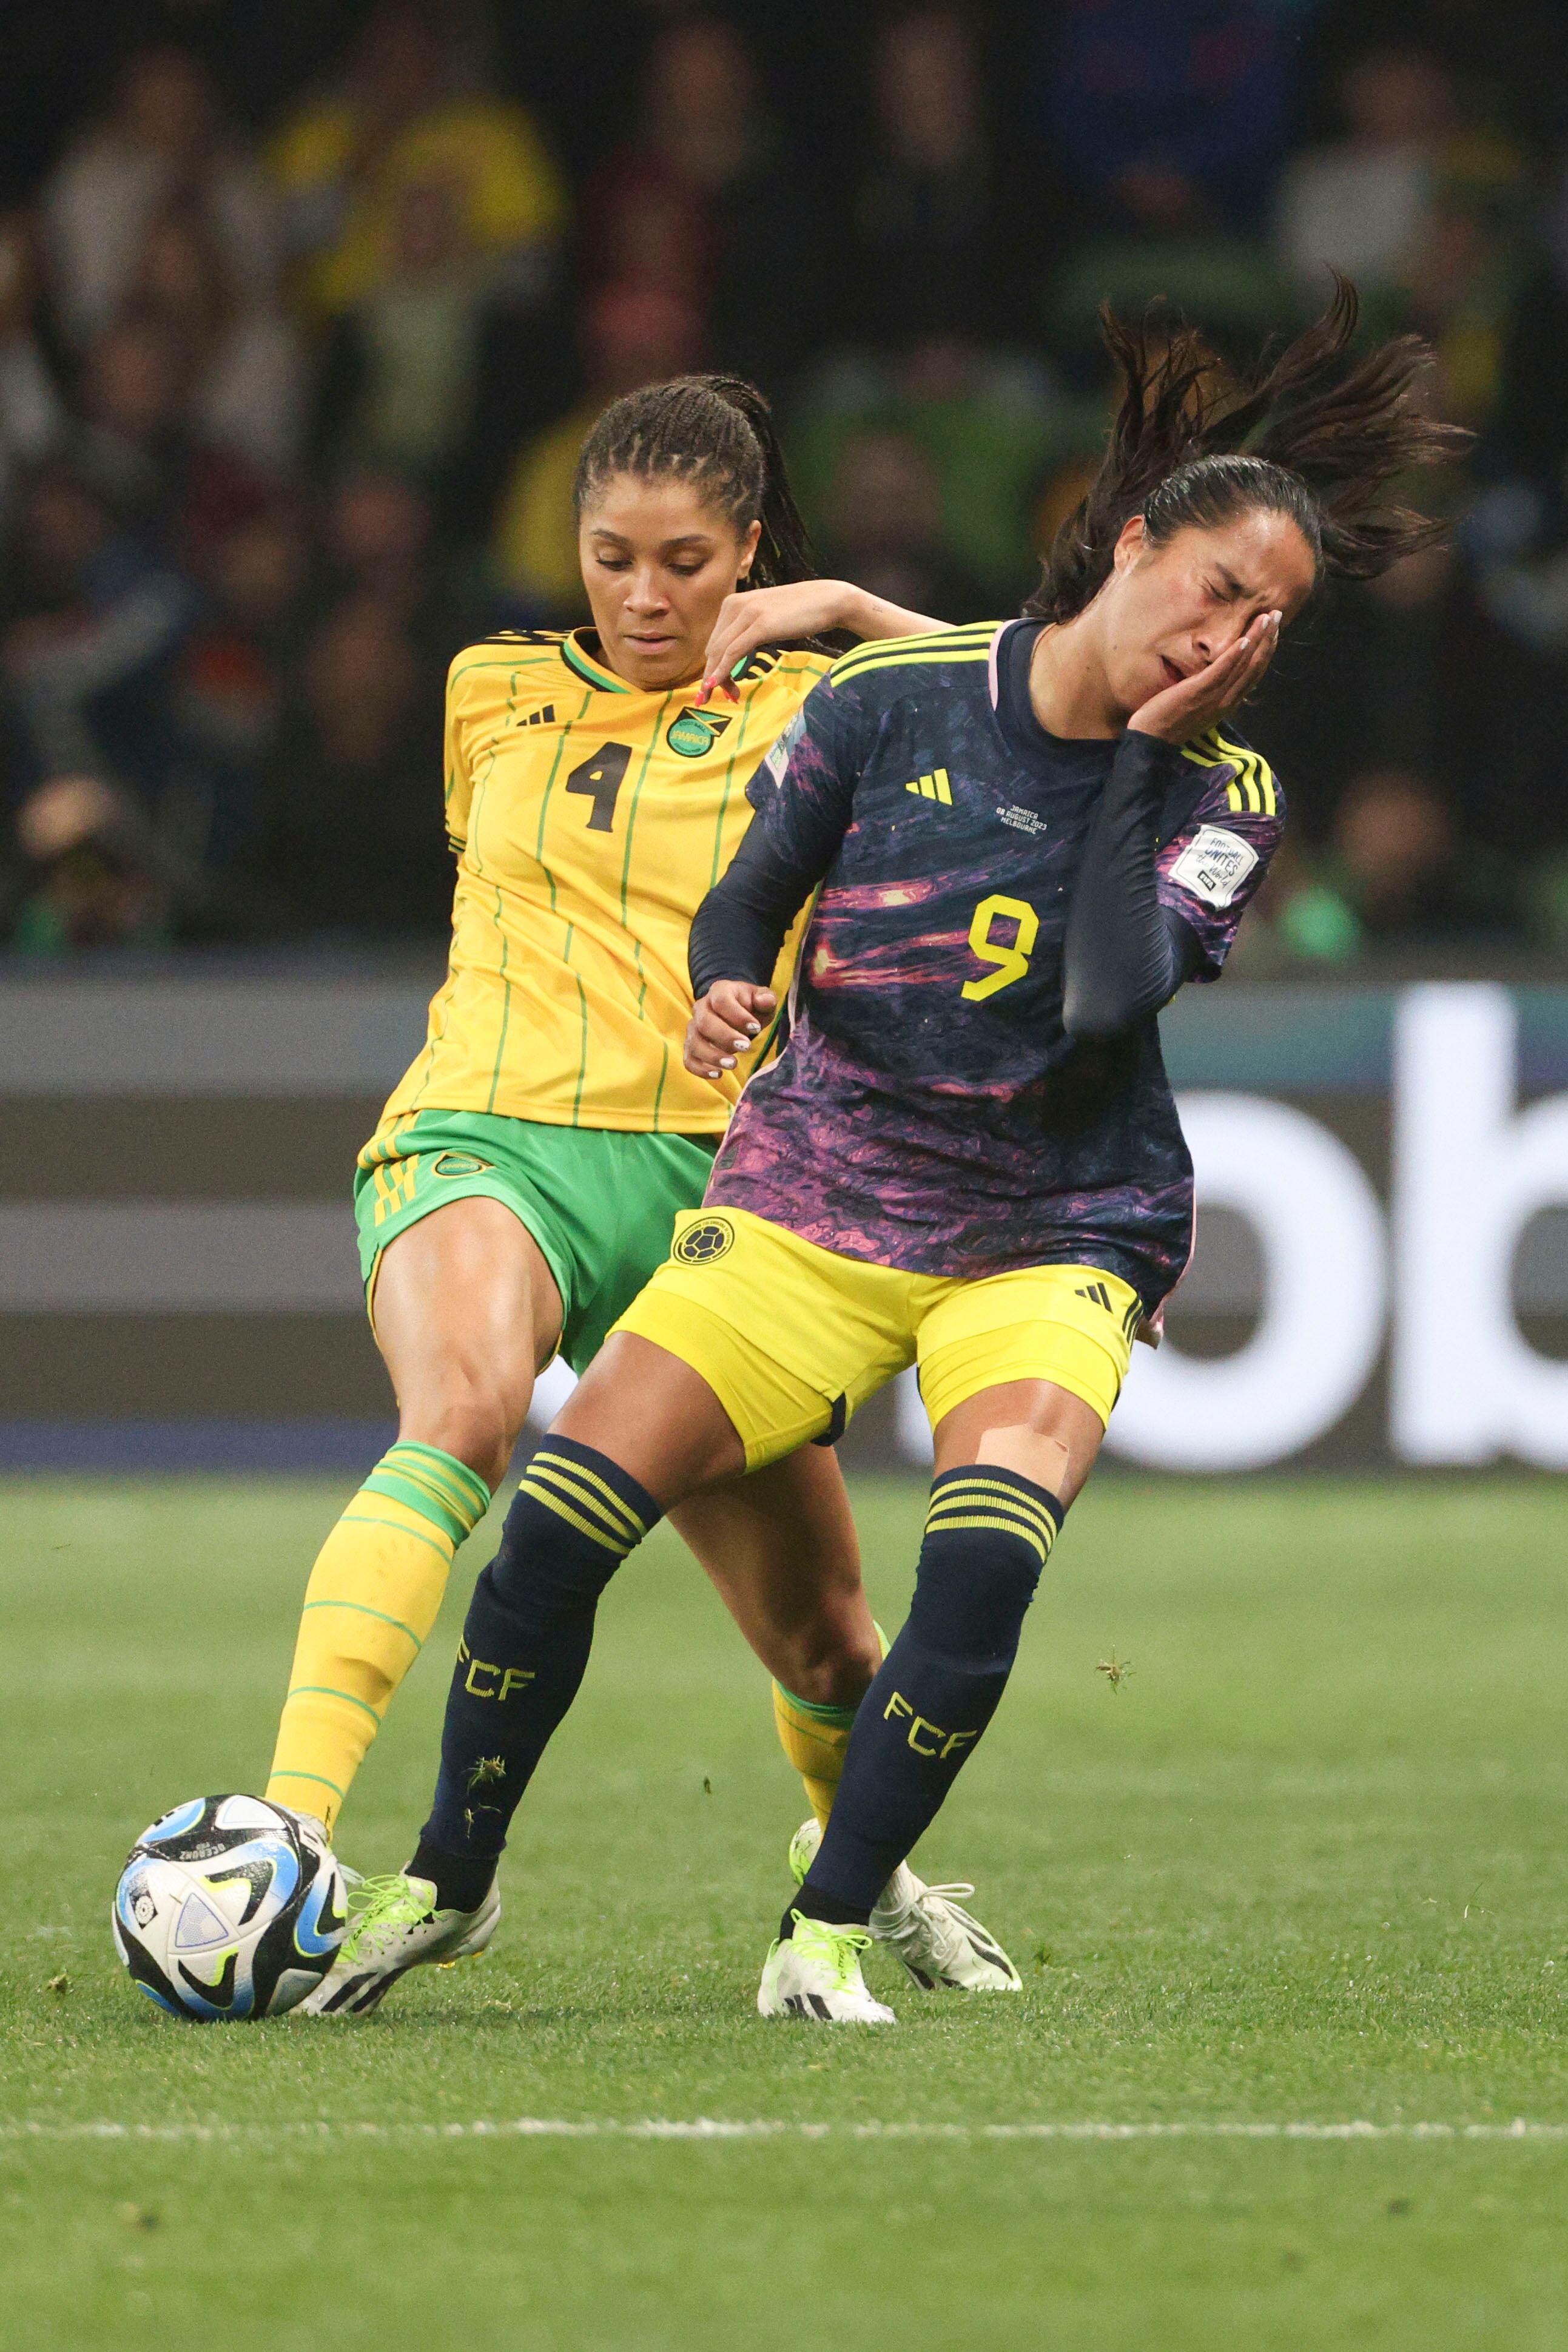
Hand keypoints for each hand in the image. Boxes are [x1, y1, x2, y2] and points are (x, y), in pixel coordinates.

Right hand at [684, 980, 777, 1080]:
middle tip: (746, 1047)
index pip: (721, 1001)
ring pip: (694, 1042)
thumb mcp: (762, 998)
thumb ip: (766, 998)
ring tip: (733, 1064)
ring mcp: (694, 1028)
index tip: (756, 1028)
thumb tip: (765, 1001)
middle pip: (705, 1022)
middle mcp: (701, 1008)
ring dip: (712, 1055)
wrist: (737, 1012)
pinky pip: (689, 1059)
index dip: (737, 1015)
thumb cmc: (751, 1006)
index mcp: (719, 991)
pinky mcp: (692, 1046)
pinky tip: (718, 1074)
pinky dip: (700, 1069)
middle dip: (725, 1036)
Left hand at [696, 582, 853, 703]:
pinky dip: (722, 672)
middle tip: (729, 697)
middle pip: (714, 650)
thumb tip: (734, 655)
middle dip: (715, 677)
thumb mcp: (766, 619)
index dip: (714, 668)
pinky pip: (733, 653)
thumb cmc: (800, 613)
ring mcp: (746, 613)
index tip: (719, 688)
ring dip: (718, 679)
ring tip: (731, 698)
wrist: (827, 600)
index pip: (715, 642)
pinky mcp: (759, 625)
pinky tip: (716, 686)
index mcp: (732, 603)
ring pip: (720, 653)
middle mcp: (733, 605)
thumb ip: (747, 631)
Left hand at [1127, 611, 1279, 743]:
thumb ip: (1211, 692)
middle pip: (1254, 667)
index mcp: (1228, 703)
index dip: (1266, 651)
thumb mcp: (1198, 707)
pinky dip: (1234, 656)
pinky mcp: (1198, 693)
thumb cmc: (1170, 721)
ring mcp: (1214, 698)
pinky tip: (1244, 640)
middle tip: (1277, 614)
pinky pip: (1221, 672)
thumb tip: (1218, 675)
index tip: (1274, 631)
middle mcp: (1227, 701)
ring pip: (1243, 666)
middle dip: (1268, 640)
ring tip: (1266, 619)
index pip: (1254, 674)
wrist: (1150, 741)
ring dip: (1257, 640)